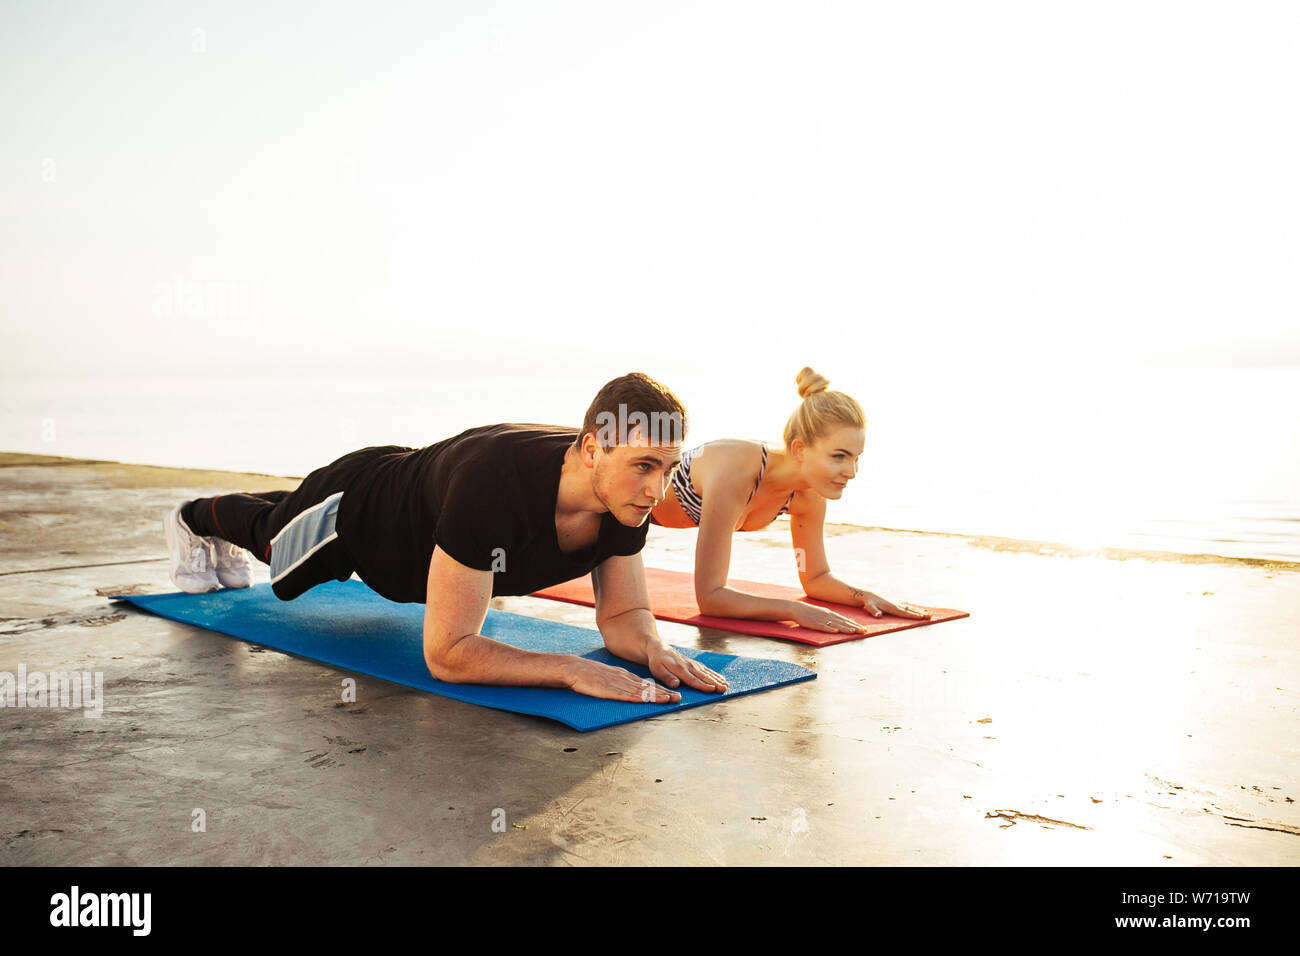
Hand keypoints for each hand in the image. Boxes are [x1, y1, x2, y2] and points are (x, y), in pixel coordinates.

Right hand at [565, 657, 681, 702]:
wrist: (574, 668)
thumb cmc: (590, 675)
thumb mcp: (610, 677)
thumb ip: (622, 683)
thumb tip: (634, 691)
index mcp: (625, 676)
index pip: (647, 684)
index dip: (661, 689)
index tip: (674, 694)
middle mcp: (624, 679)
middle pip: (647, 687)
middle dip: (664, 693)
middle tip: (678, 698)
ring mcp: (617, 684)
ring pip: (640, 691)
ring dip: (655, 696)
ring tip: (668, 700)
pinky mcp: (608, 689)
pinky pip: (624, 694)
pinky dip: (636, 697)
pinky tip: (645, 700)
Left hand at [647, 643, 728, 693]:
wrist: (658, 647)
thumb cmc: (657, 661)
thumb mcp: (657, 670)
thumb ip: (667, 677)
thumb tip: (676, 684)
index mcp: (680, 669)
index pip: (693, 679)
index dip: (703, 685)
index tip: (713, 689)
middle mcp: (689, 666)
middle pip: (703, 676)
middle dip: (715, 683)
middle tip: (724, 689)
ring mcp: (693, 664)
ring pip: (707, 672)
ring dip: (717, 679)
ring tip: (726, 685)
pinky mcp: (694, 663)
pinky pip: (706, 669)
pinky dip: (714, 674)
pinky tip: (721, 679)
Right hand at [789, 601, 866, 633]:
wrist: (798, 609)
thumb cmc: (811, 612)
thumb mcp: (824, 613)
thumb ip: (833, 618)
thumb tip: (842, 622)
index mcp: (831, 614)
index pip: (846, 620)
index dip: (855, 625)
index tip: (863, 629)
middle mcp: (829, 616)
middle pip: (843, 623)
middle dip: (854, 627)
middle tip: (863, 631)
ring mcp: (822, 620)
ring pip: (836, 625)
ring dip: (845, 629)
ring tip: (853, 632)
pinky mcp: (815, 624)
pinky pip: (823, 627)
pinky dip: (830, 629)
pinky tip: (835, 631)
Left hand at [857, 590, 929, 619]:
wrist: (867, 595)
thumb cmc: (868, 603)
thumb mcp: (869, 607)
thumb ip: (874, 611)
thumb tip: (878, 615)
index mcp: (892, 607)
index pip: (905, 613)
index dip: (913, 615)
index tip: (922, 617)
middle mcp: (896, 605)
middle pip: (910, 610)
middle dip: (920, 613)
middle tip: (930, 616)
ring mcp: (896, 604)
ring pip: (909, 608)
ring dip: (918, 611)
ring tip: (927, 613)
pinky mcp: (894, 604)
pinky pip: (906, 607)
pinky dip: (912, 608)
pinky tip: (916, 609)